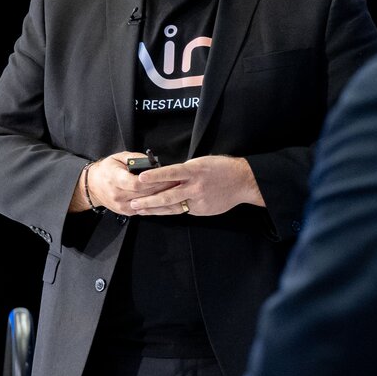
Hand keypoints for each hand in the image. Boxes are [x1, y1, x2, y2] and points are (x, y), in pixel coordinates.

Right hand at [69, 151, 177, 214]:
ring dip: (162, 198)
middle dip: (163, 188)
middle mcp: (117, 194)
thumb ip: (135, 158)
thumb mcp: (119, 157)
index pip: (136, 183)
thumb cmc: (108, 169)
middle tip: (178, 182)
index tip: (167, 176)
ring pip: (146, 204)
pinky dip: (156, 205)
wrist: (93, 185)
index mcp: (114, 178)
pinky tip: (167, 200)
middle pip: (144, 194)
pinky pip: (144, 210)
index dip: (153, 181)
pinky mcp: (126, 212)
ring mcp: (121, 205)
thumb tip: (152, 162)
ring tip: (176, 191)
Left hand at [126, 156, 263, 217]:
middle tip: (133, 203)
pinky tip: (158, 212)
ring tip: (140, 210)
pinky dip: (170, 211)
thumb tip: (166, 177)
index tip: (140, 179)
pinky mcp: (201, 210)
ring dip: (154, 209)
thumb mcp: (201, 162)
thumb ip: (184, 171)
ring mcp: (198, 200)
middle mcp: (195, 186)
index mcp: (194, 170)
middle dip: (148, 200)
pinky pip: (183, 211)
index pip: (171, 173)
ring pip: (172, 206)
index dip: (155, 176)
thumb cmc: (221, 168)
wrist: (242, 182)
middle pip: (168, 195)